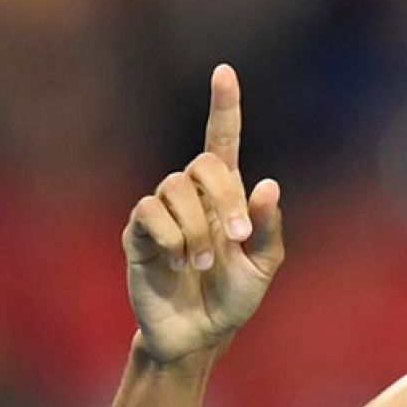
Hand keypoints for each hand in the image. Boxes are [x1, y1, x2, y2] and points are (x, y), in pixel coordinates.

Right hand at [123, 65, 284, 362]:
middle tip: (236, 238)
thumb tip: (268, 184)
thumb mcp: (263, 264)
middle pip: (203, 164)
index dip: (224, 106)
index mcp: (227, 196)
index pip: (223, 141)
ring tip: (203, 262)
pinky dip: (170, 237)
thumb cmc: (234, 296)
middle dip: (225, 197)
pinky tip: (176, 262)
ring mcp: (163, 212)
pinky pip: (149, 214)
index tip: (225, 72)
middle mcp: (193, 196)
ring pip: (174, 188)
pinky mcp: (139, 233)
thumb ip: (267, 227)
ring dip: (197, 228)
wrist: (200, 334)